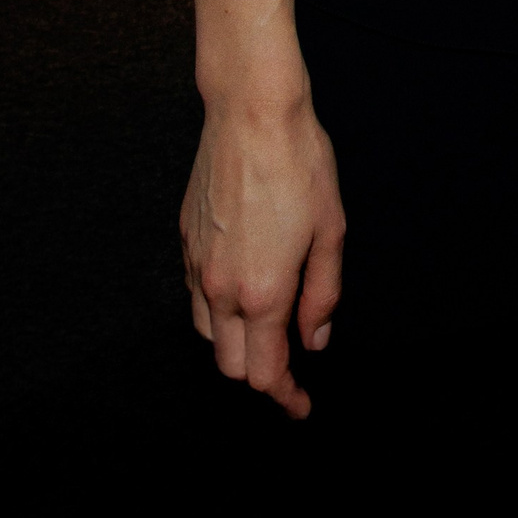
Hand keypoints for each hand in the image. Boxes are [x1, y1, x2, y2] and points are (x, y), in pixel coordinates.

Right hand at [180, 98, 345, 417]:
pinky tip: (241, 290)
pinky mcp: (186, 242)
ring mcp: (197, 266)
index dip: (286, 398)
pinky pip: (195, 297)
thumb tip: (315, 339)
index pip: (266, 374)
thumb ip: (323, 294)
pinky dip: (216, 311)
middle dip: (261, 375)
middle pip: (232, 366)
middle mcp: (221, 289)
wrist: (251, 112)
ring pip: (206, 336)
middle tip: (292, 366)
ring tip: (267, 329)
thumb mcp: (331, 230)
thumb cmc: (299, 163)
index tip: (302, 406)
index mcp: (262, 292)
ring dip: (235, 345)